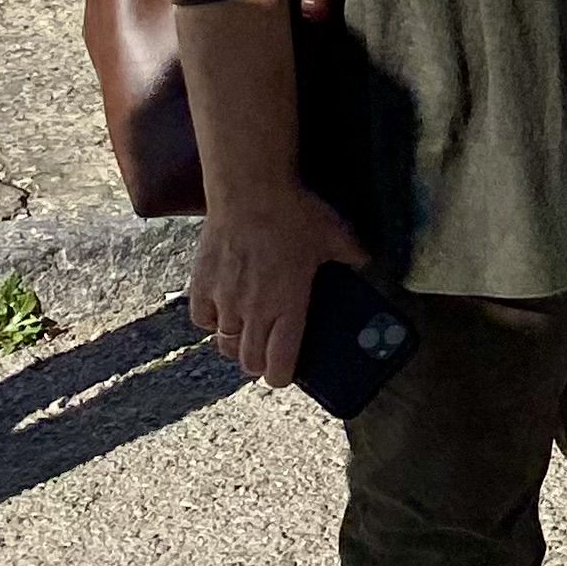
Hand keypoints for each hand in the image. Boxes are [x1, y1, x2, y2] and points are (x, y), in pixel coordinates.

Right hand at [185, 181, 368, 388]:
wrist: (251, 190)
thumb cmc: (295, 213)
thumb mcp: (335, 234)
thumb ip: (351, 254)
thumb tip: (364, 260)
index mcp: (288, 307)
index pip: (279, 365)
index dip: (282, 375)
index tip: (286, 371)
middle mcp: (254, 312)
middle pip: (248, 362)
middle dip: (259, 363)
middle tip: (268, 350)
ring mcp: (225, 301)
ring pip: (224, 343)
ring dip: (236, 342)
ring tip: (247, 330)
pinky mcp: (202, 285)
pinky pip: (202, 319)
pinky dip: (211, 319)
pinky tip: (222, 308)